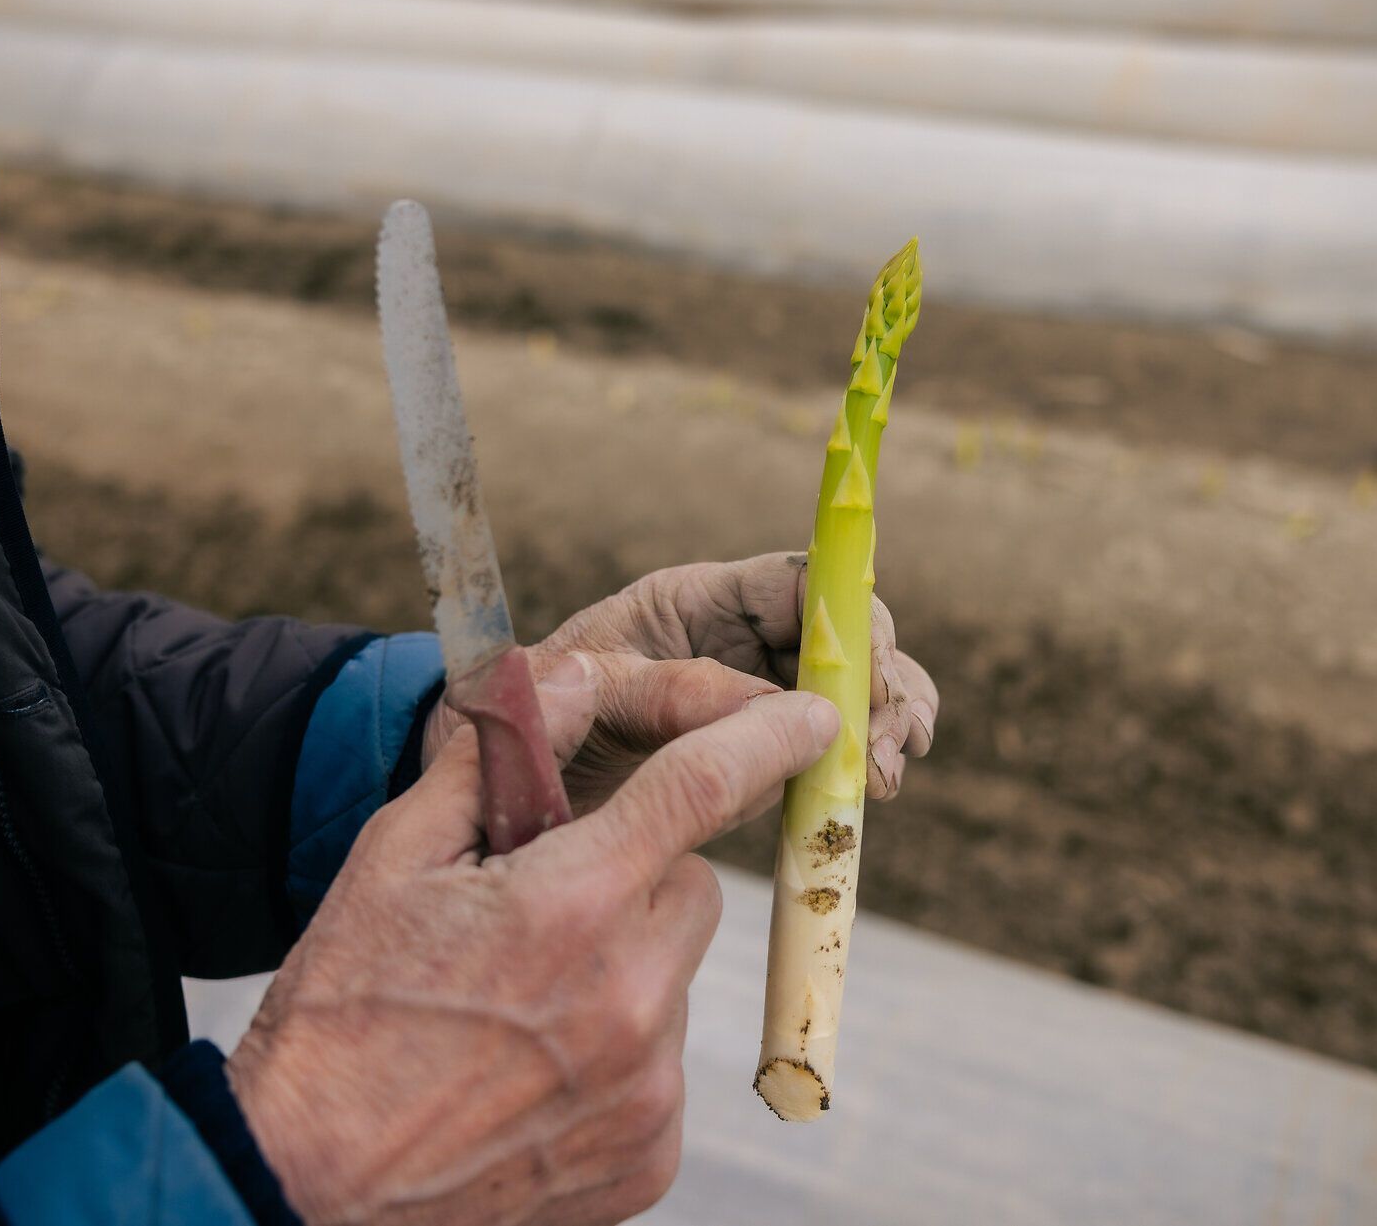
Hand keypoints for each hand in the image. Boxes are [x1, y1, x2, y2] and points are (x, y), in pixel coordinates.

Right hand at [228, 659, 841, 1225]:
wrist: (306, 1180)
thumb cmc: (342, 1007)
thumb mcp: (393, 857)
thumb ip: (492, 757)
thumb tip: (567, 675)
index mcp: (569, 906)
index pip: (700, 788)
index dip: (766, 738)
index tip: (814, 716)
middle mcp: (630, 998)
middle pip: (690, 889)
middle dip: (636, 876)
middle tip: (545, 904)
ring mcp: (648, 1089)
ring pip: (676, 977)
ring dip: (623, 967)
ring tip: (520, 1005)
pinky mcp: (651, 1157)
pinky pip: (663, 1064)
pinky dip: (618, 1051)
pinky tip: (533, 1069)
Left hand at [425, 553, 937, 807]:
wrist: (485, 791)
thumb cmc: (523, 716)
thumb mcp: (585, 689)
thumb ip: (672, 692)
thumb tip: (774, 710)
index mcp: (697, 603)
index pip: (799, 585)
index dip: (845, 618)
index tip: (864, 672)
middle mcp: (737, 645)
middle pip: (841, 641)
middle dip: (879, 682)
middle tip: (891, 739)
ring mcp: (752, 707)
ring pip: (846, 697)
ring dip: (882, 726)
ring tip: (883, 773)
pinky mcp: (753, 767)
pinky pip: (822, 759)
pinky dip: (856, 769)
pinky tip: (872, 792)